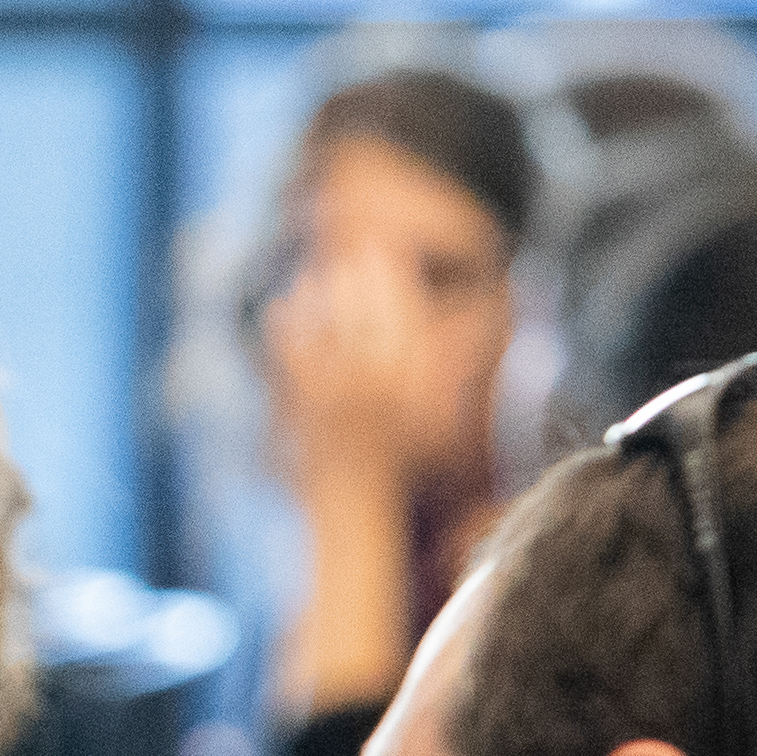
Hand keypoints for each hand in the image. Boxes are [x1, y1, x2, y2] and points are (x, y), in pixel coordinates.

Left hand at [263, 240, 503, 498]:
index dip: (396, 277)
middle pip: (366, 314)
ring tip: (314, 273)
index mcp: (414, 384)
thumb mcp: (441, 420)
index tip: (390, 249)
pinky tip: (279, 306)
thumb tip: (477, 332)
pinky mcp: (304, 406)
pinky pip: (291, 356)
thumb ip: (454, 371)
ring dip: (321, 294)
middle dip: (360, 275)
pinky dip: (284, 329)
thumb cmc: (404, 466)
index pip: (407, 313)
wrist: (358, 507)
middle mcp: (379, 386)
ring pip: (326, 329)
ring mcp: (337, 396)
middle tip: (354, 248)